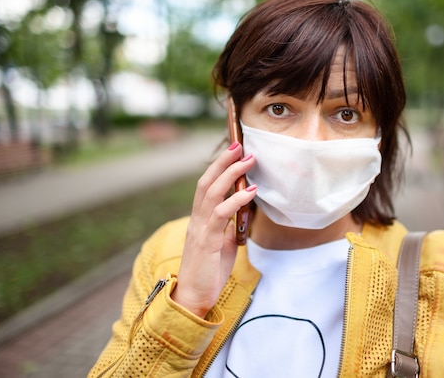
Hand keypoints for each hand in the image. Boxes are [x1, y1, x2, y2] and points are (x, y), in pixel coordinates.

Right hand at [172, 142, 256, 317]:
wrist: (194, 298)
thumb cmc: (209, 272)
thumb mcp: (222, 245)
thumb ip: (229, 227)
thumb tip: (243, 210)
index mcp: (199, 220)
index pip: (206, 186)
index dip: (218, 167)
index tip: (233, 152)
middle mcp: (196, 220)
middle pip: (206, 182)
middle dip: (223, 162)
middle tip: (239, 145)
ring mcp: (199, 230)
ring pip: (211, 193)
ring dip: (231, 174)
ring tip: (248, 160)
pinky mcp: (206, 242)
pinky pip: (220, 215)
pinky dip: (235, 200)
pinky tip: (250, 191)